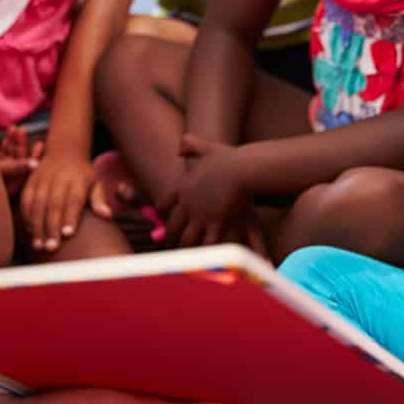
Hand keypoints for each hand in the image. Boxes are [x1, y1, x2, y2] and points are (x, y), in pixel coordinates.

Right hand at [0, 126, 42, 196]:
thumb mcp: (2, 170)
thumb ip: (19, 167)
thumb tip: (36, 164)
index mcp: (11, 187)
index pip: (26, 171)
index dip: (34, 157)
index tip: (39, 144)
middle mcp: (6, 183)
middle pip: (18, 161)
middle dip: (21, 145)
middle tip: (23, 129)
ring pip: (9, 157)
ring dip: (12, 142)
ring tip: (15, 128)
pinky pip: (1, 157)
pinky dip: (4, 146)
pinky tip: (7, 135)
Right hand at [20, 154, 94, 251]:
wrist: (64, 151)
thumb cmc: (83, 174)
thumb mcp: (96, 182)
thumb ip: (99, 200)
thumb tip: (107, 215)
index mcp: (77, 180)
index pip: (73, 199)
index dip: (70, 217)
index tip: (68, 234)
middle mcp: (59, 179)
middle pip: (53, 204)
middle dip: (51, 227)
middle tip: (52, 247)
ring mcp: (42, 179)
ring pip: (37, 204)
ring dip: (36, 225)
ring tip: (39, 245)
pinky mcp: (31, 181)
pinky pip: (25, 200)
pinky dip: (26, 216)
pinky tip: (30, 232)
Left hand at [158, 133, 249, 248]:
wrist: (241, 169)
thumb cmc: (227, 158)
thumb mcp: (205, 147)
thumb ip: (191, 144)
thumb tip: (180, 146)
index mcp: (182, 187)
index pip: (164, 204)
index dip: (163, 213)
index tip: (163, 218)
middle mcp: (187, 204)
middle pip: (172, 226)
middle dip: (171, 237)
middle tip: (171, 245)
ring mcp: (200, 215)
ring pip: (186, 239)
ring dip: (186, 249)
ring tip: (185, 258)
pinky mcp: (216, 224)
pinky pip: (206, 244)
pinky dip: (206, 253)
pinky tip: (207, 258)